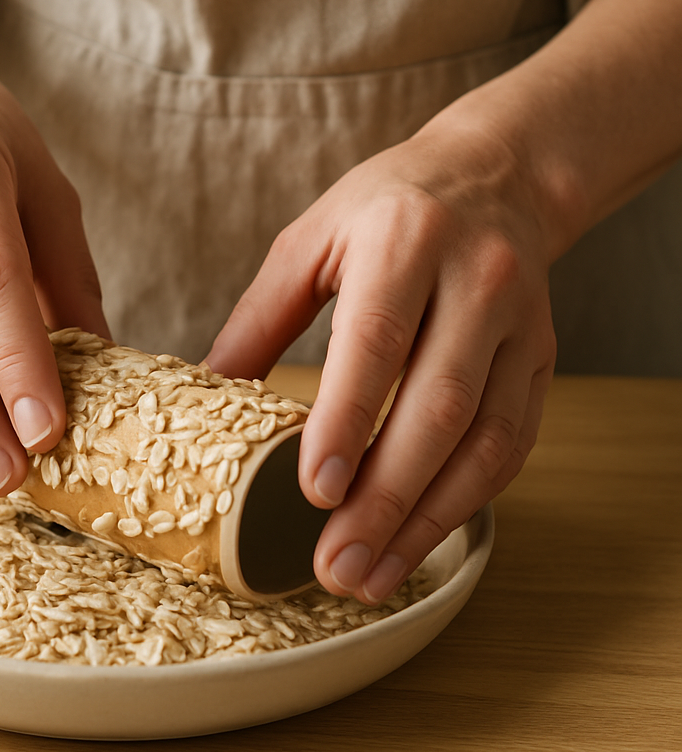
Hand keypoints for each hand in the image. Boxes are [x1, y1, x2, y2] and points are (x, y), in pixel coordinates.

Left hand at [206, 105, 556, 602]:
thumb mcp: (311, 238)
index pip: (377, 340)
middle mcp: (475, 282)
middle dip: (386, 497)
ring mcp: (519, 325)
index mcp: (405, 242)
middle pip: (437, 405)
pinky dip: (469, 498)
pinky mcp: (540, 358)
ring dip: (429, 518)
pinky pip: (513, 440)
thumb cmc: (387, 207)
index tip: (316, 491)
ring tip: (373, 574)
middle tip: (337, 564)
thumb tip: (210, 388)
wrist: (494, 177)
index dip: (348, 419)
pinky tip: (424, 535)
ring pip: (484, 438)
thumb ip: (261, 315)